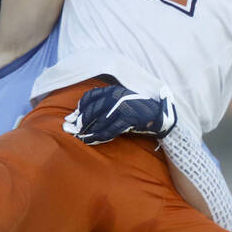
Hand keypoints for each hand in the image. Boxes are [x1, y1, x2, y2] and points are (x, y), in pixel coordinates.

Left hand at [63, 84, 177, 146]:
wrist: (157, 114)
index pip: (90, 96)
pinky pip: (109, 130)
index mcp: (112, 90)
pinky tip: (93, 141)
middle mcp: (115, 96)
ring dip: (89, 132)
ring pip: (99, 122)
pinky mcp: (127, 118)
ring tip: (81, 138)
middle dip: (82, 122)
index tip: (74, 117)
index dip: (80, 108)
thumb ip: (104, 104)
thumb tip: (81, 114)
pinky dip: (99, 137)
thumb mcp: (120, 100)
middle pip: (92, 110)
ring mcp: (121, 107)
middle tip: (75, 130)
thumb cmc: (136, 108)